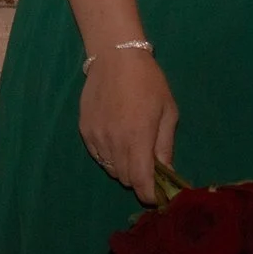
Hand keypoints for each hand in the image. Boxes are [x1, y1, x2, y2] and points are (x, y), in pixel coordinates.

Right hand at [80, 49, 177, 204]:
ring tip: (132, 149)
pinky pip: (98, 155)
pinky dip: (109, 156)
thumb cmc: (148, 82)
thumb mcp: (167, 112)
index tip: (156, 195)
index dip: (149, 195)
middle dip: (139, 179)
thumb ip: (165, 145)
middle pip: (125, 178)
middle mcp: (114, 142)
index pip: (140, 181)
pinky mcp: (84, 130)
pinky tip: (116, 139)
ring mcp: (96, 137)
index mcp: (137, 138)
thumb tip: (167, 173)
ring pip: (110, 168)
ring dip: (123, 167)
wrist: (115, 57)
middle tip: (149, 167)